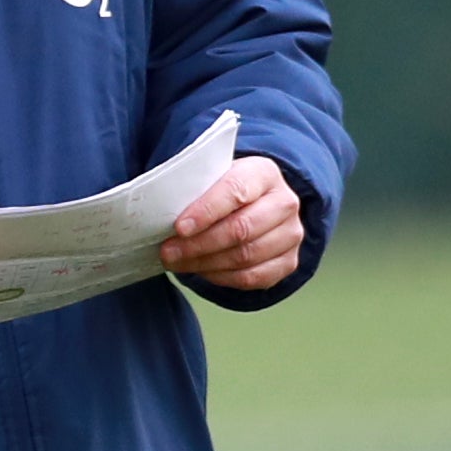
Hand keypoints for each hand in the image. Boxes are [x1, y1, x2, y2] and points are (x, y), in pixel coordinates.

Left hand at [160, 157, 304, 291]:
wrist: (256, 205)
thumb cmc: (223, 191)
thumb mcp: (212, 178)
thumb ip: (194, 190)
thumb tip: (159, 214)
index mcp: (264, 173)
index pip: (236, 191)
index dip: (206, 211)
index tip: (179, 228)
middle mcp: (285, 202)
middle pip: (241, 229)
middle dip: (199, 244)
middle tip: (168, 252)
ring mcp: (291, 234)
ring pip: (246, 257)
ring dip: (205, 264)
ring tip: (177, 262)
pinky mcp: (289, 262)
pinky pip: (253, 277)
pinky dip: (222, 277)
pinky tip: (201, 271)